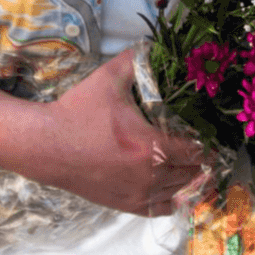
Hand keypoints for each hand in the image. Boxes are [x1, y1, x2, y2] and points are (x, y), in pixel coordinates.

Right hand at [30, 49, 208, 214]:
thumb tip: (151, 45)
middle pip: (192, 173)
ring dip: (189, 180)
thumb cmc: (77, 113)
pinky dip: (172, 200)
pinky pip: (160, 209)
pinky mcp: (124, 204)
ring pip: (179, 192)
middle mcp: (150, 175)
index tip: (209, 137)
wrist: (46, 145)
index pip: (195, 151)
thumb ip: (134, 60)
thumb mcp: (107, 79)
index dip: (206, 144)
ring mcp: (137, 193)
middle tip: (202, 150)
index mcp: (152, 146)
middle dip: (200, 162)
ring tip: (193, 169)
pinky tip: (174, 190)